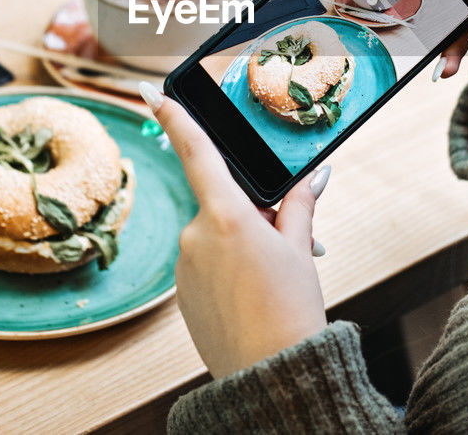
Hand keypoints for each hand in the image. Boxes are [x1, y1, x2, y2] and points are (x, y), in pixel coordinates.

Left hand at [140, 83, 328, 378]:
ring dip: (241, 246)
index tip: (153, 92)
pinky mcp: (181, 292)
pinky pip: (205, 265)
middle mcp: (196, 235)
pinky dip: (228, 271)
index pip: (197, 152)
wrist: (270, 375)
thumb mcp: (300, 249)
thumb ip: (299, 206)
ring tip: (273, 280)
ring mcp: (184, 265)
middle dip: (251, 216)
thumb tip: (313, 176)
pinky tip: (252, 296)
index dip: (176, 118)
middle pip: (222, 204)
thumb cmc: (291, 310)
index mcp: (226, 216)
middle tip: (285, 245)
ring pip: (215, 236)